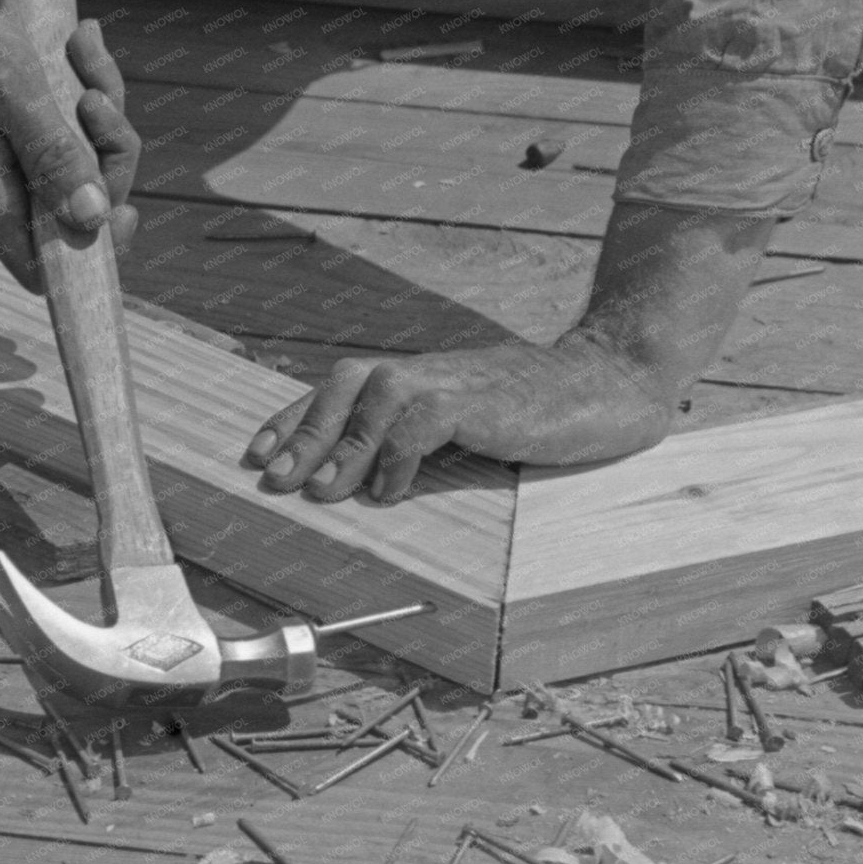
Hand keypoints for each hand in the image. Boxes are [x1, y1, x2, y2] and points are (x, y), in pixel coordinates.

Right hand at [0, 0, 139, 291]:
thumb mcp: (7, 89)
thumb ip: (49, 152)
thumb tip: (92, 217)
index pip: (51, 270)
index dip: (97, 253)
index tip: (126, 208)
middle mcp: (4, 196)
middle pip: (86, 206)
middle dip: (110, 148)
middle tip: (95, 92)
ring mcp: (12, 168)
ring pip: (85, 160)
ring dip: (101, 105)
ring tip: (82, 46)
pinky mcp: (17, 140)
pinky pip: (68, 131)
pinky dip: (84, 90)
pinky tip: (78, 46)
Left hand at [242, 332, 681, 503]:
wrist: (605, 384)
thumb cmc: (537, 413)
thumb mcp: (466, 427)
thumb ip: (419, 443)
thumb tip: (364, 484)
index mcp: (419, 376)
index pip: (338, 387)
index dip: (293, 418)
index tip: (257, 455)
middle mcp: (428, 370)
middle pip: (345, 383)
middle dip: (305, 431)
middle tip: (275, 478)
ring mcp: (456, 380)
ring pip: (377, 396)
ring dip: (344, 446)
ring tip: (322, 493)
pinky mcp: (483, 399)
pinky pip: (425, 419)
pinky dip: (399, 454)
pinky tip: (391, 492)